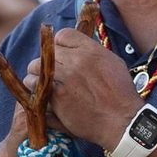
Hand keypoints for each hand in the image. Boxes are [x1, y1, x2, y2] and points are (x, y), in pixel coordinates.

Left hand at [22, 27, 140, 149]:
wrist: (122, 121)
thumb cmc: (120, 94)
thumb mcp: (112, 63)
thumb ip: (91, 52)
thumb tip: (75, 49)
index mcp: (90, 50)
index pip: (62, 35)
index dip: (60, 45)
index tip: (62, 55)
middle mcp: (75, 61)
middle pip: (46, 51)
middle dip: (47, 62)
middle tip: (53, 73)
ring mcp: (64, 79)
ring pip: (34, 67)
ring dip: (37, 76)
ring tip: (45, 85)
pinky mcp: (56, 97)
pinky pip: (34, 86)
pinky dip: (36, 91)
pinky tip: (45, 97)